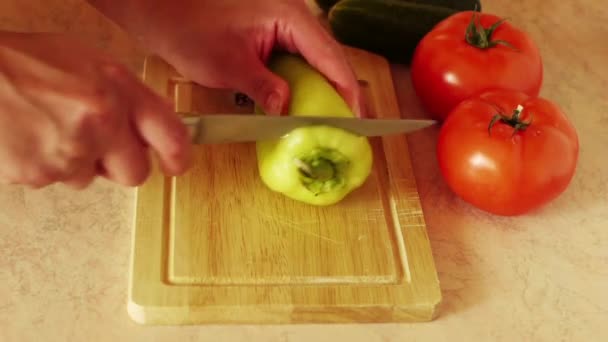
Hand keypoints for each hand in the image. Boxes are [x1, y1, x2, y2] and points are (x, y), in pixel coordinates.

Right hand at [0, 32, 190, 188]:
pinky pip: (56, 181)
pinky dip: (48, 165)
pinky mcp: (39, 173)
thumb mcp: (91, 63)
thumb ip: (129, 94)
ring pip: (90, 179)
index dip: (179, 156)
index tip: (177, 164)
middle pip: (135, 174)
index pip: (171, 136)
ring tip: (53, 128)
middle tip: (101, 144)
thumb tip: (157, 121)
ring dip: (79, 162)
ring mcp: (69, 152)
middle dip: (121, 164)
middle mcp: (100, 123)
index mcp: (117, 91)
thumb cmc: (28, 63)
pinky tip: (34, 137)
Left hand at [89, 0, 363, 115]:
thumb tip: (289, 112)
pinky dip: (302, 82)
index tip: (357, 120)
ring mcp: (284, 20)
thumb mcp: (228, 65)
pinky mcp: (272, 30)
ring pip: (314, 59)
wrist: (160, 8)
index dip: (347, 91)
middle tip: (347, 126)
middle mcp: (294, 14)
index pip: (331, 57)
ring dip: (322, 89)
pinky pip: (297, 58)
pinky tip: (302, 103)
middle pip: (329, 57)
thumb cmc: (188, 28)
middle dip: (339, 92)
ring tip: (330, 120)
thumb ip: (265, 88)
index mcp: (290, 15)